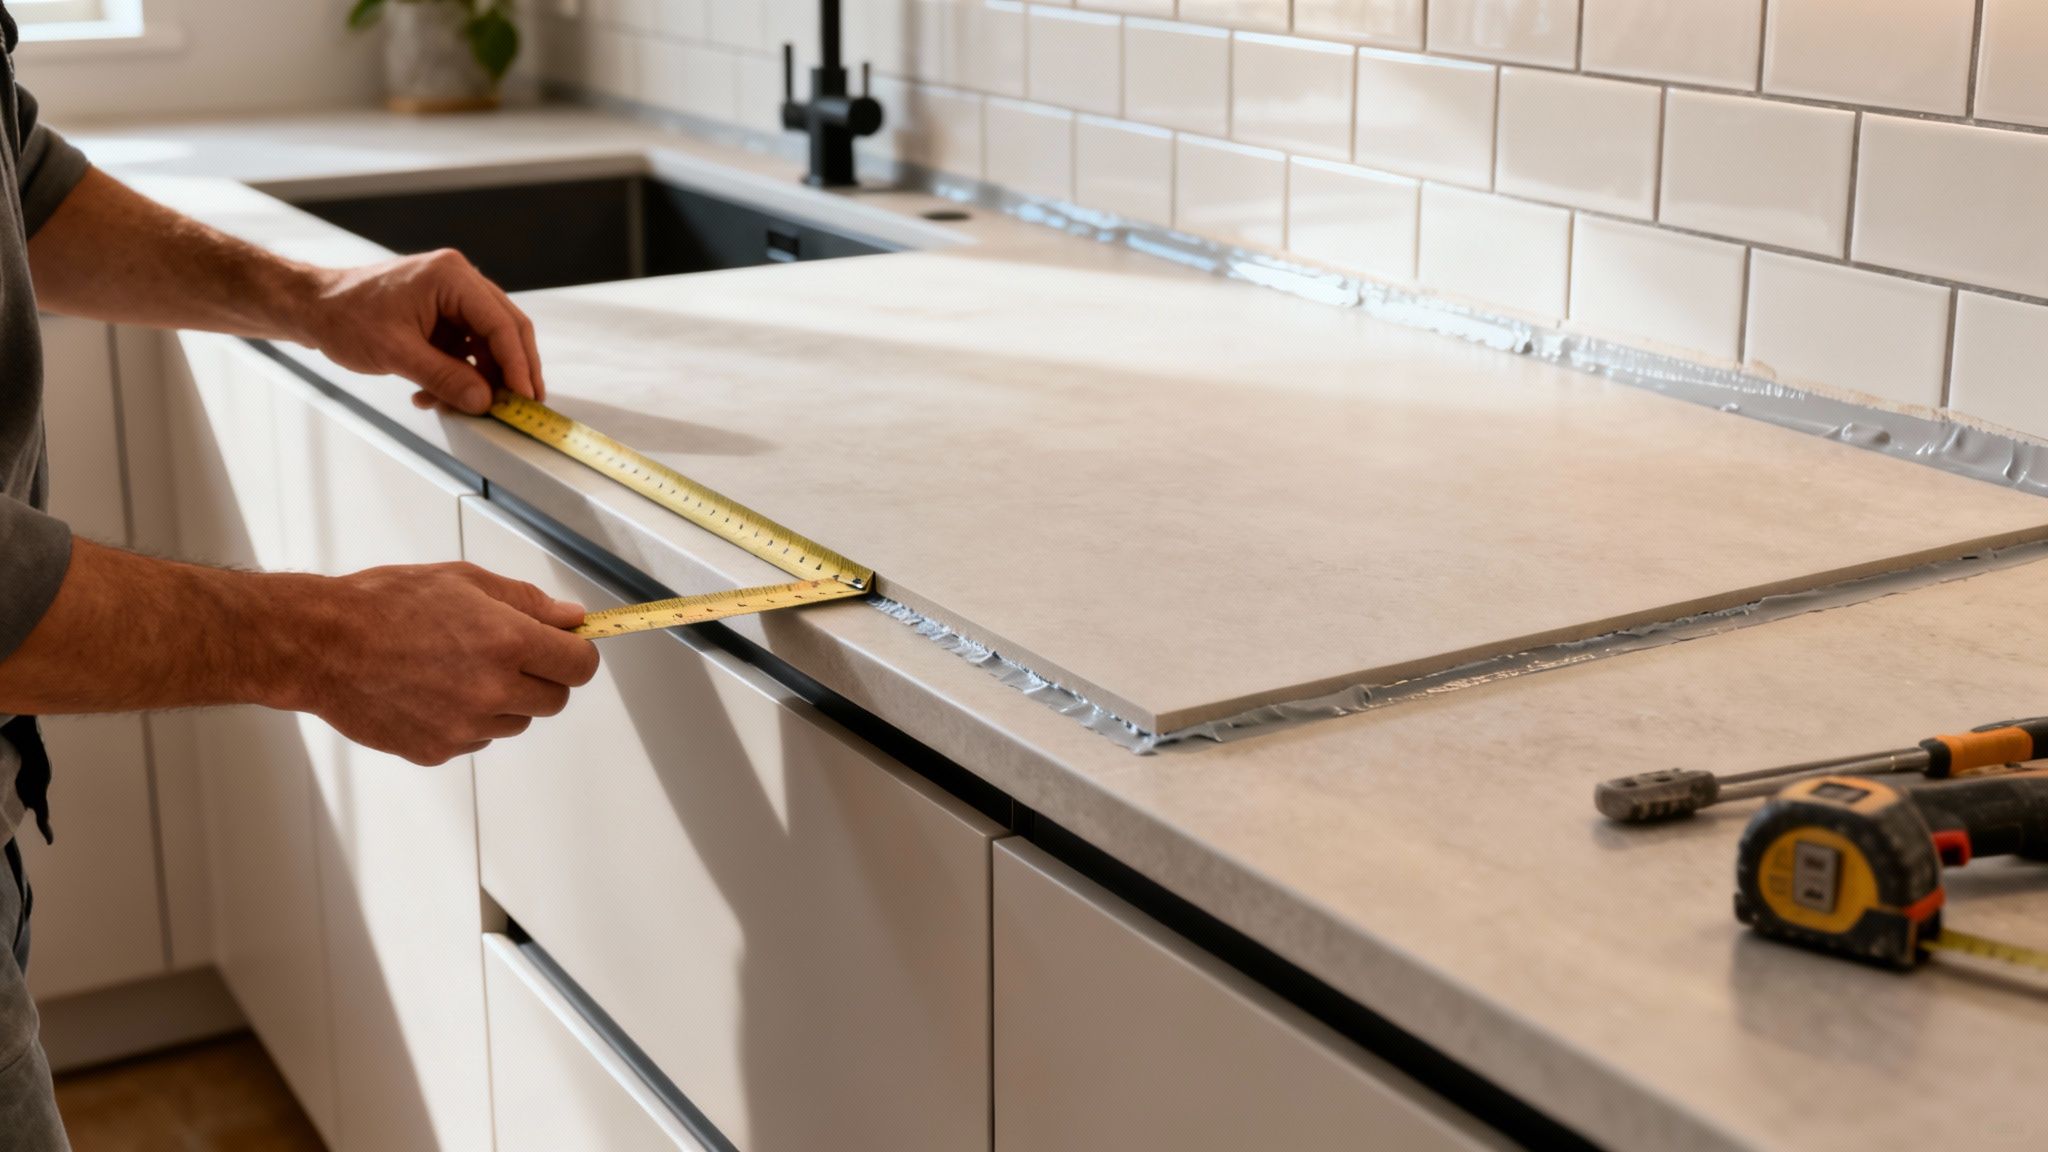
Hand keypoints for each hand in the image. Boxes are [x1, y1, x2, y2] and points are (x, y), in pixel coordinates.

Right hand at [291, 563, 598, 764]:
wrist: (320, 646)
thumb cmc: (384, 604)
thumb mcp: (463, 581)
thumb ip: (527, 603)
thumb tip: (572, 619)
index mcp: (506, 641)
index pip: (580, 666)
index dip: (575, 654)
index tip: (563, 647)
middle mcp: (492, 689)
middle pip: (555, 700)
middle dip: (542, 677)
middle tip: (505, 654)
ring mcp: (465, 726)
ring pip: (516, 722)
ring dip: (503, 700)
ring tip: (456, 669)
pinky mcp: (438, 750)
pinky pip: (476, 739)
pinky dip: (467, 721)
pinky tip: (432, 692)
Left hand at [297, 249, 543, 414]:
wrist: (312, 308)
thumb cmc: (343, 316)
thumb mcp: (395, 353)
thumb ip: (444, 378)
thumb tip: (483, 401)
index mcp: (451, 277)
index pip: (501, 324)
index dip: (518, 365)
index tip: (525, 399)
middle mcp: (458, 281)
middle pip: (506, 330)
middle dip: (512, 372)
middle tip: (522, 406)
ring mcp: (452, 298)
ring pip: (489, 343)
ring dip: (481, 378)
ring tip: (462, 406)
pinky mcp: (443, 315)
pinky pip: (467, 348)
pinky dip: (459, 374)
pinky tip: (434, 395)